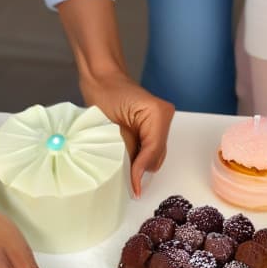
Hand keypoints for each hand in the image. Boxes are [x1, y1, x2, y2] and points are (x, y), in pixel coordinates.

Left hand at [81, 69, 174, 195]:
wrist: (101, 79)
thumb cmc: (103, 94)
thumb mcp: (112, 128)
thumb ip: (126, 152)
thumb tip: (131, 177)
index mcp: (157, 112)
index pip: (152, 151)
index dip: (141, 170)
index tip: (134, 187)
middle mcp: (164, 116)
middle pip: (158, 156)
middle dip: (142, 168)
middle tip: (126, 181)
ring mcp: (162, 121)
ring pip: (156, 155)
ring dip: (141, 164)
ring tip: (124, 169)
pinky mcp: (155, 127)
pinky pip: (151, 149)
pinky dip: (140, 157)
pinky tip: (128, 160)